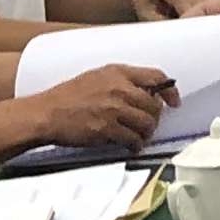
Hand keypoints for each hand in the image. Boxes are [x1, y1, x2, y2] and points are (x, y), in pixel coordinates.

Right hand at [31, 62, 173, 150]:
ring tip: (140, 137)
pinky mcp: (107, 128)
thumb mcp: (97, 77)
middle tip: (150, 125)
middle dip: (155, 118)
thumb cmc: (68, 97)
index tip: (173, 101)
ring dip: (147, 133)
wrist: (46, 113)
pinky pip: (133, 138)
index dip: (169, 91)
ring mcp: (114, 108)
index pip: (157, 77)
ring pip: (147, 123)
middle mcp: (119, 88)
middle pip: (154, 104)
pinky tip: (131, 146)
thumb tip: (146, 93)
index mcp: (118, 72)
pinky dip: (136, 145)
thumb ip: (122, 81)